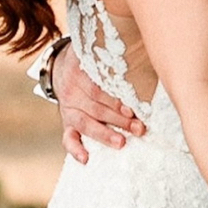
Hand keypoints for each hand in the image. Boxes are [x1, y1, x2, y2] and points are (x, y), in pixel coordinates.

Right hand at [53, 42, 145, 162]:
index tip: (132, 107)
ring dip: (104, 134)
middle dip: (119, 119)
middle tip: (139, 128)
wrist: (63, 66)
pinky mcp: (67, 122)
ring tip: (121, 142)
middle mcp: (72, 90)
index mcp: (80, 70)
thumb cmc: (92, 60)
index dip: (115, 99)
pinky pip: (68, 137)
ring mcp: (68, 107)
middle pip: (96, 107)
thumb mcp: (97, 51)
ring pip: (86, 123)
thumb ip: (114, 54)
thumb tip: (144, 49)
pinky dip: (75, 149)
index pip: (97, 87)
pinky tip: (85, 158)